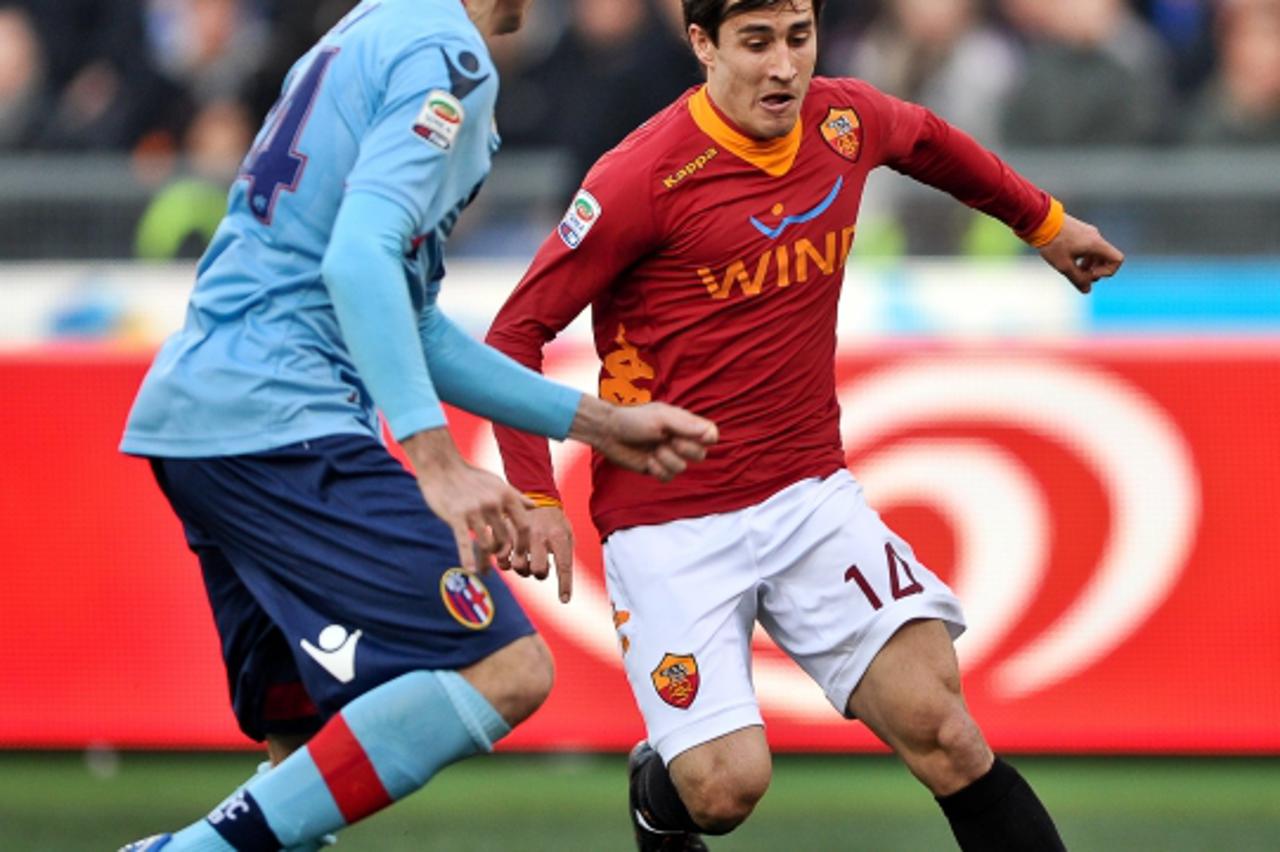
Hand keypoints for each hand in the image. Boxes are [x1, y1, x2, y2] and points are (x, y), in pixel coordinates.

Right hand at [401, 428, 533, 573]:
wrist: (442, 466)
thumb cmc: (471, 477)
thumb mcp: (498, 484)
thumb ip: (517, 497)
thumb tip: (535, 506)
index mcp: (506, 495)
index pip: (524, 526)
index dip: (524, 544)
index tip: (521, 554)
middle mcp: (493, 503)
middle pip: (505, 539)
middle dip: (502, 553)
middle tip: (499, 563)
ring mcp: (475, 510)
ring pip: (487, 544)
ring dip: (486, 558)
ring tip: (483, 568)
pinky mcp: (456, 516)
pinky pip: (464, 541)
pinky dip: (468, 557)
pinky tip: (471, 570)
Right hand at [504, 506, 574, 602]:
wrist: (537, 496)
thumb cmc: (555, 521)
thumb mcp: (568, 533)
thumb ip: (566, 554)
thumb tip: (565, 579)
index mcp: (558, 536)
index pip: (564, 566)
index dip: (565, 586)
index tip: (565, 600)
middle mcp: (540, 536)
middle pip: (539, 570)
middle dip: (540, 573)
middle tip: (540, 567)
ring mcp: (521, 535)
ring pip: (519, 567)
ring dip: (523, 569)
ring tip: (526, 560)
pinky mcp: (506, 534)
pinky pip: (503, 559)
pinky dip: (505, 564)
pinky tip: (510, 558)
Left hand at [569, 398, 718, 481]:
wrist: (609, 432)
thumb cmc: (634, 419)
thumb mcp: (661, 418)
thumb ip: (687, 426)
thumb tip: (711, 434)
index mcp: (684, 424)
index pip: (710, 434)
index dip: (707, 439)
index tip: (697, 437)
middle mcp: (680, 440)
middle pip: (700, 454)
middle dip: (683, 449)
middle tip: (666, 440)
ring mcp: (669, 455)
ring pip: (682, 468)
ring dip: (665, 459)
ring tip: (652, 449)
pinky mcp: (658, 468)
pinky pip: (668, 477)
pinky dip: (657, 470)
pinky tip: (647, 460)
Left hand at [1038, 214, 1124, 293]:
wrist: (1040, 221)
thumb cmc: (1052, 243)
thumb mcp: (1064, 265)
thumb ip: (1078, 279)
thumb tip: (1087, 290)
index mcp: (1096, 244)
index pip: (1117, 259)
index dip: (1108, 272)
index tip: (1090, 274)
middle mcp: (1095, 236)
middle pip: (1106, 257)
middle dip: (1096, 270)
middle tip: (1080, 275)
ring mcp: (1087, 232)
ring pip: (1096, 253)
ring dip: (1088, 265)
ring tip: (1072, 269)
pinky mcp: (1079, 231)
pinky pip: (1087, 247)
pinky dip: (1082, 256)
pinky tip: (1066, 260)